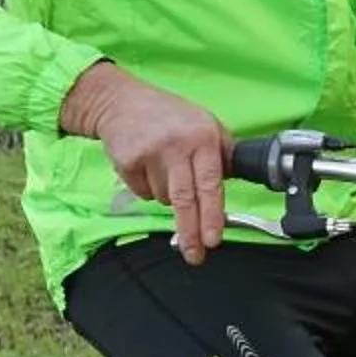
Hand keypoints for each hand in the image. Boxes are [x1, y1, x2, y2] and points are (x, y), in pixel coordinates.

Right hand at [59, 62, 228, 263]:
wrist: (121, 102)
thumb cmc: (169, 116)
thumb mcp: (205, 124)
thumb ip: (222, 153)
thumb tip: (233, 184)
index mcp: (203, 137)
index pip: (210, 183)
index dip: (212, 214)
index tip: (213, 239)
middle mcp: (176, 146)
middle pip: (184, 200)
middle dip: (190, 232)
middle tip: (195, 255)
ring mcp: (149, 154)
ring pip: (164, 199)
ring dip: (168, 197)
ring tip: (166, 170)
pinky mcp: (126, 163)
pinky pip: (143, 193)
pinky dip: (148, 188)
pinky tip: (148, 167)